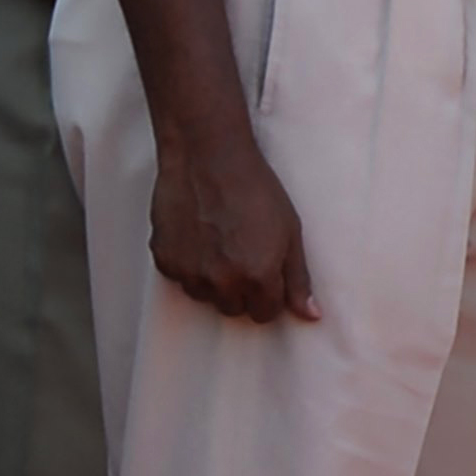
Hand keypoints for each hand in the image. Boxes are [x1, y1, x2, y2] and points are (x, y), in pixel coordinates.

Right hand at [150, 132, 318, 323]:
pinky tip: (198, 237)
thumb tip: (311, 315)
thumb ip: (298, 279)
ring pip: (205, 296)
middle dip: (242, 291)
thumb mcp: (290, 233)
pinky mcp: (164, 260)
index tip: (268, 275)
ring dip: (214, 280)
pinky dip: (189, 265)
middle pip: (234, 309)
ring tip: (220, 244)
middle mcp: (222, 282)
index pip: (265, 314)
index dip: (269, 296)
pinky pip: (180, 278)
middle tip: (243, 255)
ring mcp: (189, 273)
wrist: (209, 159)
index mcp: (258, 277)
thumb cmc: (256, 191)